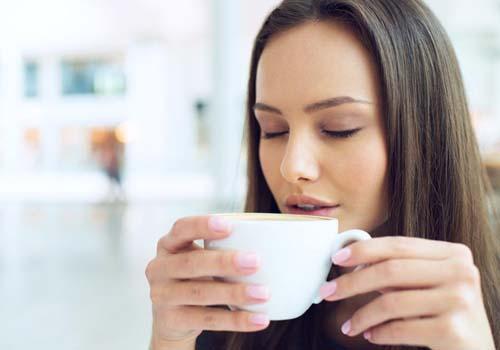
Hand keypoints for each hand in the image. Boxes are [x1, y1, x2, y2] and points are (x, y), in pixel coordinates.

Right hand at [145, 216, 270, 347]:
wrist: (171, 318)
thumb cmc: (195, 277)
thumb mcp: (199, 258)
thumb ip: (222, 247)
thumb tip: (270, 239)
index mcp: (168, 244)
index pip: (181, 229)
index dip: (202, 226)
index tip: (229, 226)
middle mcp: (159, 267)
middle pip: (191, 263)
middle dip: (224, 262)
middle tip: (256, 261)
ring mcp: (162, 295)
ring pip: (200, 293)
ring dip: (234, 293)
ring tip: (263, 293)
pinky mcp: (171, 320)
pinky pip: (207, 320)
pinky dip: (236, 320)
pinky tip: (259, 319)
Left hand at [319, 236, 494, 349]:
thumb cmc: (446, 315)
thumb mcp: (429, 285)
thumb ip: (401, 269)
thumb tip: (352, 260)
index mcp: (454, 254)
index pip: (398, 245)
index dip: (363, 250)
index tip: (337, 259)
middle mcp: (461, 272)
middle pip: (390, 270)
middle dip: (351, 282)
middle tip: (327, 292)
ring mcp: (459, 301)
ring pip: (391, 301)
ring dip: (361, 316)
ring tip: (350, 326)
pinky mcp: (453, 330)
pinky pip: (399, 328)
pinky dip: (378, 333)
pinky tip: (371, 335)